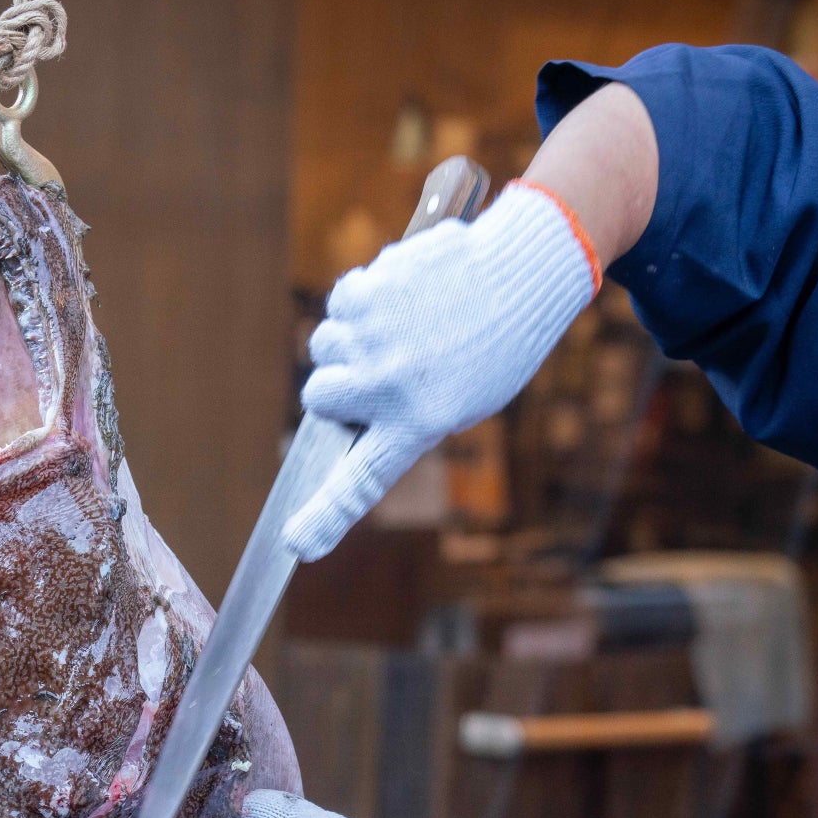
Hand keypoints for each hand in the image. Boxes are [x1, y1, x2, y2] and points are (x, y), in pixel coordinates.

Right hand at [284, 182, 598, 560]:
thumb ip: (402, 415)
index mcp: (419, 424)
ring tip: (404, 324)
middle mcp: (388, 386)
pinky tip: (403, 294)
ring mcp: (373, 338)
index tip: (297, 543)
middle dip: (334, 383)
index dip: (326, 515)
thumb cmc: (496, 345)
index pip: (362, 480)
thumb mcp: (462, 401)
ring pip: (325, 343)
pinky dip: (362, 297)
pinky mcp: (368, 292)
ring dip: (350, 337)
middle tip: (373, 369)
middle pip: (319, 396)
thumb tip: (347, 412)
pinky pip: (341, 300)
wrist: (520, 274)